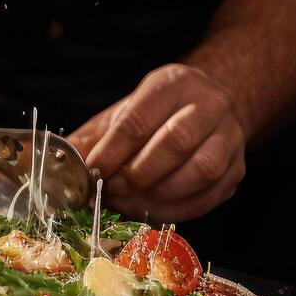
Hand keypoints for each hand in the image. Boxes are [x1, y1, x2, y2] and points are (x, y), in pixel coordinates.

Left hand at [68, 64, 245, 224]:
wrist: (205, 109)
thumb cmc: (155, 115)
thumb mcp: (121, 114)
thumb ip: (92, 138)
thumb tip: (57, 164)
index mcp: (173, 84)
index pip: (139, 119)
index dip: (112, 151)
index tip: (92, 172)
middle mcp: (210, 104)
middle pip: (176, 142)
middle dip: (138, 173)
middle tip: (112, 190)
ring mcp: (230, 136)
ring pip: (203, 169)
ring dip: (160, 194)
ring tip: (130, 203)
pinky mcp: (238, 168)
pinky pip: (212, 195)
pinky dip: (178, 209)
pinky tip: (151, 211)